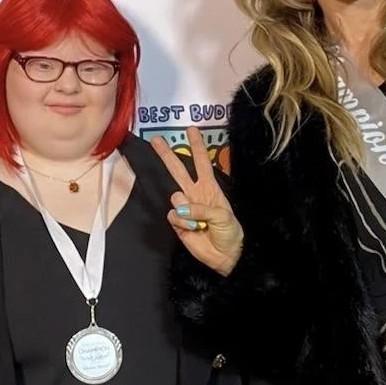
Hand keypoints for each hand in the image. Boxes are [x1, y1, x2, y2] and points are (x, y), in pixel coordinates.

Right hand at [149, 126, 241, 275]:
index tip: (190, 129)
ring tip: (199, 223)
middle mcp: (195, 193)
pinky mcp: (177, 222)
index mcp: (210, 187)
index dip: (196, 146)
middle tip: (155, 140)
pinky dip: (182, 222)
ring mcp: (184, 207)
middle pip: (178, 170)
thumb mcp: (223, 216)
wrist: (225, 255)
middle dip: (167, 154)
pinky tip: (192, 229)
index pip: (201, 162)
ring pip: (174, 196)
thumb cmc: (230, 232)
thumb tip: (180, 206)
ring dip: (185, 208)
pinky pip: (173, 216)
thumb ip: (202, 208)